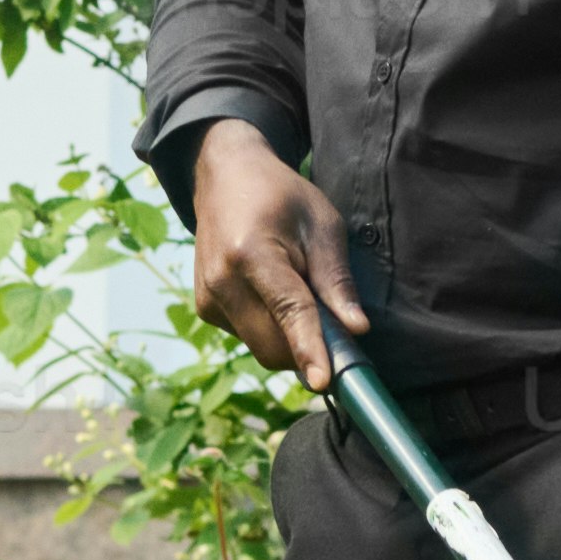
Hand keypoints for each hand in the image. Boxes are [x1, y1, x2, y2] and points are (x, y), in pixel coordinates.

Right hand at [182, 120, 362, 386]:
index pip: (288, 311)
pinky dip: (271, 329)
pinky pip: (248, 337)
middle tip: (337, 325)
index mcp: (251, 253)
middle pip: (272, 345)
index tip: (324, 381)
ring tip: (300, 293)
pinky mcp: (204, 308)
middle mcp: (221, 281)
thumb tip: (356, 329)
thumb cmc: (280, 195)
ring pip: (261, 348)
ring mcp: (207, 298)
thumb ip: (336, 279)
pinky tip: (273, 293)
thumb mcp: (322, 224)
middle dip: (309, 349)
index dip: (309, 348)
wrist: (223, 177)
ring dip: (290, 339)